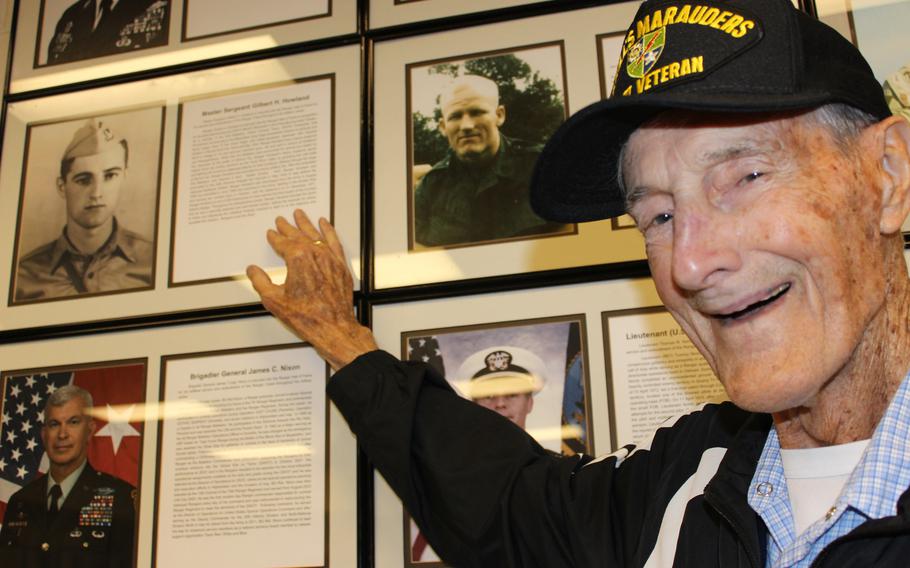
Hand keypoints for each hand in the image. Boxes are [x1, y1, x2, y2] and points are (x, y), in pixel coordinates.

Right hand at [246, 209, 377, 369]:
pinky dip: (329, 231)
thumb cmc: (307, 316)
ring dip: (307, 224)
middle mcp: (315, 254)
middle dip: (288, 227)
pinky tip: (325, 225)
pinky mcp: (340, 265)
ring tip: (300, 214)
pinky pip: (334, 242)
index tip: (271, 233)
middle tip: (282, 220)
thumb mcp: (274, 300)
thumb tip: (253, 270)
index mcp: (298, 259)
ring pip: (316, 235)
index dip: (275, 238)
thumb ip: (261, 281)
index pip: (283, 243)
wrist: (333, 327)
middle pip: (299, 236)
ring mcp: (330, 259)